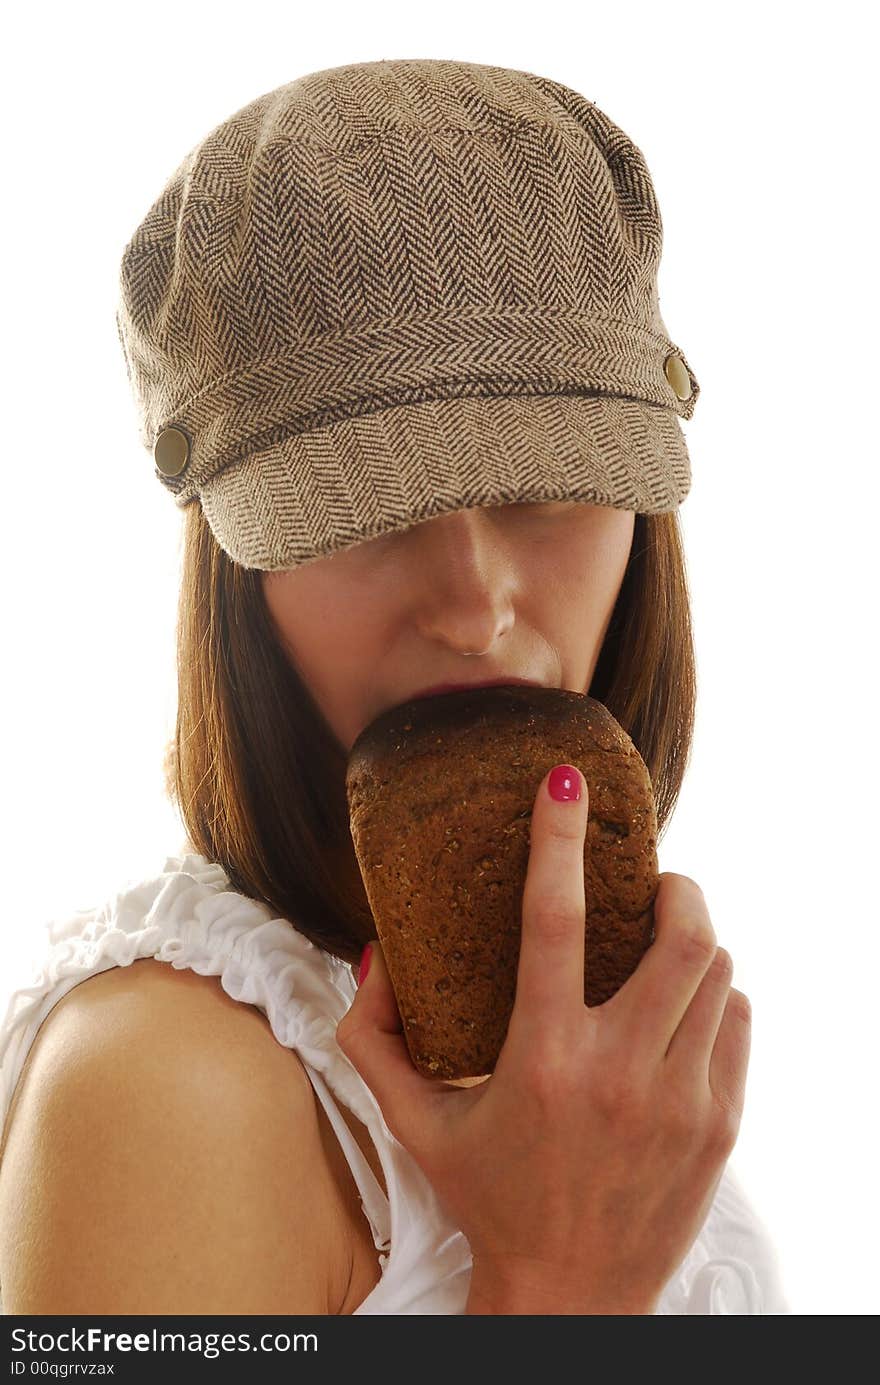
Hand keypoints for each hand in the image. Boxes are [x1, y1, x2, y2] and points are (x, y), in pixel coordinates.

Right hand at [336, 764, 750, 1313]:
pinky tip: (683, 1010)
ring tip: (665, 946)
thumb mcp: (413, 1122)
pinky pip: (737, 1022)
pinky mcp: (720, 1126)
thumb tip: (375, 952)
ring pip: (717, 973)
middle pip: (680, 937)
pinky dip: (717, 996)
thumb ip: (373, 1037)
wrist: (572, 1299)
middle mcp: (620, 1074)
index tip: (563, 781)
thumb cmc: (489, 1199)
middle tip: (653, 886)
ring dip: (695, 941)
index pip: (554, 919)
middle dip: (675, 889)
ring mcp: (681, 1101)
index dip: (557, 838)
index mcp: (542, 1060)